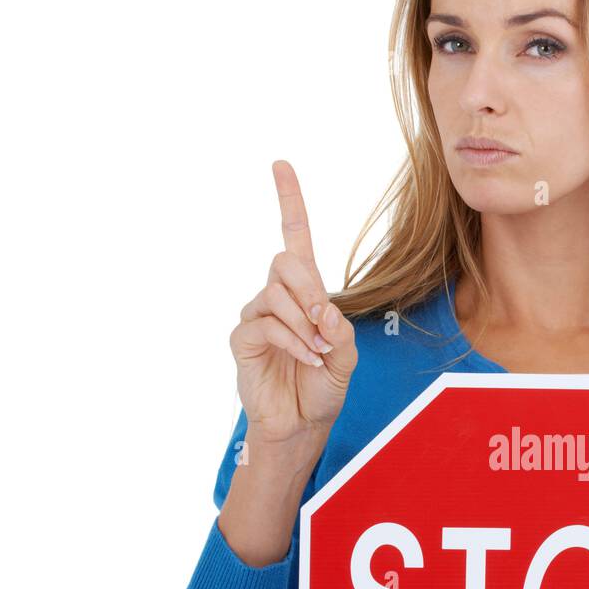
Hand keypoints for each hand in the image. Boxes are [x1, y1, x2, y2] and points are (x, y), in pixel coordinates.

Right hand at [229, 160, 357, 449]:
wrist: (302, 423)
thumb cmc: (322, 386)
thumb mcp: (346, 355)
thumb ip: (339, 328)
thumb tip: (322, 308)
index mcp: (304, 290)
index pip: (294, 237)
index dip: (289, 201)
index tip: (280, 165)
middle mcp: (276, 296)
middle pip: (285, 261)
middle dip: (310, 290)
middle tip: (325, 324)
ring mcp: (256, 315)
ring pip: (276, 294)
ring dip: (305, 324)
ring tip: (317, 352)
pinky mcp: (243, 338)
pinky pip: (266, 324)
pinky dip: (293, 341)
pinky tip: (307, 358)